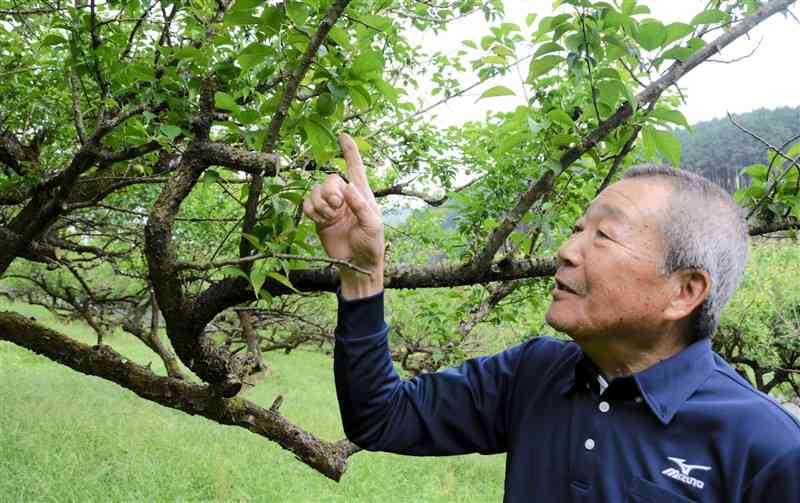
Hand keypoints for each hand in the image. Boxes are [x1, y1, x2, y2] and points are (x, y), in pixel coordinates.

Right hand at [302, 133, 383, 298]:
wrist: (357, 266)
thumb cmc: (371, 245)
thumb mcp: (373, 225)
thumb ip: (361, 205)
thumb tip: (346, 186)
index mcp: (362, 195)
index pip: (355, 168)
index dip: (349, 151)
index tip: (342, 134)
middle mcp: (345, 198)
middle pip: (330, 180)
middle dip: (330, 191)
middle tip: (336, 207)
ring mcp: (331, 208)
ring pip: (316, 192)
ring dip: (321, 204)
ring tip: (330, 218)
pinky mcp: (319, 219)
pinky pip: (307, 205)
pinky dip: (311, 211)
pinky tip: (321, 222)